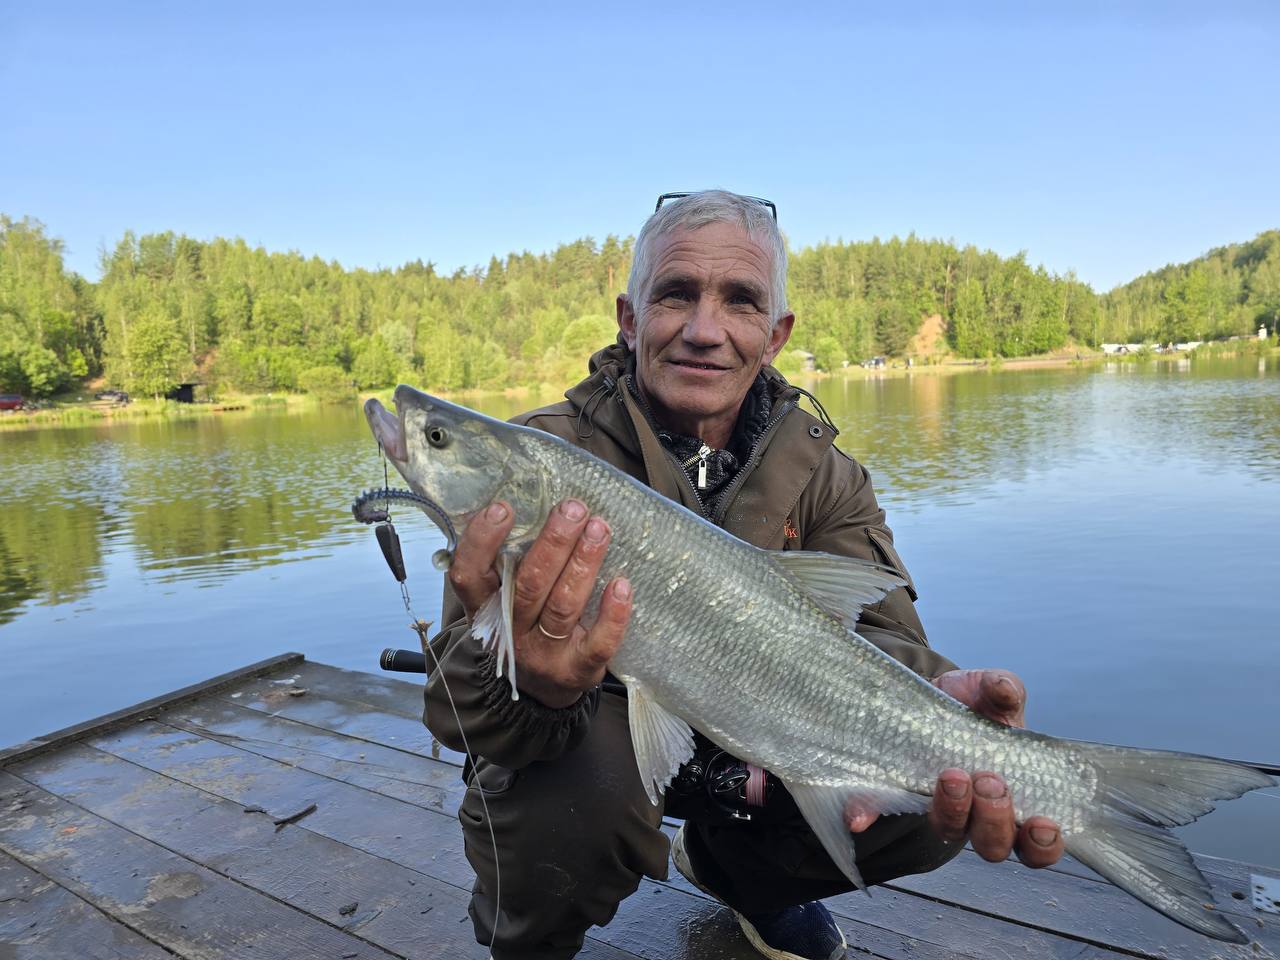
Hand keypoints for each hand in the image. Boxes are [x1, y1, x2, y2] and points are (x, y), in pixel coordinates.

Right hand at [447, 499, 631, 708]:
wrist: (540, 691)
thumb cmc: (525, 626)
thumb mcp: (501, 600)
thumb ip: (509, 562)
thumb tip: (536, 503)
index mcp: (484, 607)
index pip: (469, 576)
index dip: (482, 542)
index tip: (504, 508)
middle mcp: (510, 631)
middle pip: (529, 584)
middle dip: (553, 543)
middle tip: (573, 509)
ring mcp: (544, 653)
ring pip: (563, 605)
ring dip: (583, 564)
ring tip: (599, 529)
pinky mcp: (577, 669)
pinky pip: (597, 642)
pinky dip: (612, 614)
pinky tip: (623, 585)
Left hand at [846, 668, 1064, 868]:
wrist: (931, 692)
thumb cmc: (975, 703)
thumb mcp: (991, 691)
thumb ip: (1003, 689)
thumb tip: (1005, 690)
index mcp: (1015, 799)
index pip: (1036, 843)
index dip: (1044, 844)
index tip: (1044, 822)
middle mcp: (979, 814)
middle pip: (993, 844)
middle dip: (994, 819)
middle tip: (989, 782)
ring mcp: (940, 808)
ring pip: (948, 831)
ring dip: (952, 810)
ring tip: (951, 777)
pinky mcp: (897, 793)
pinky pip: (880, 812)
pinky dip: (869, 814)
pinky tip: (860, 816)